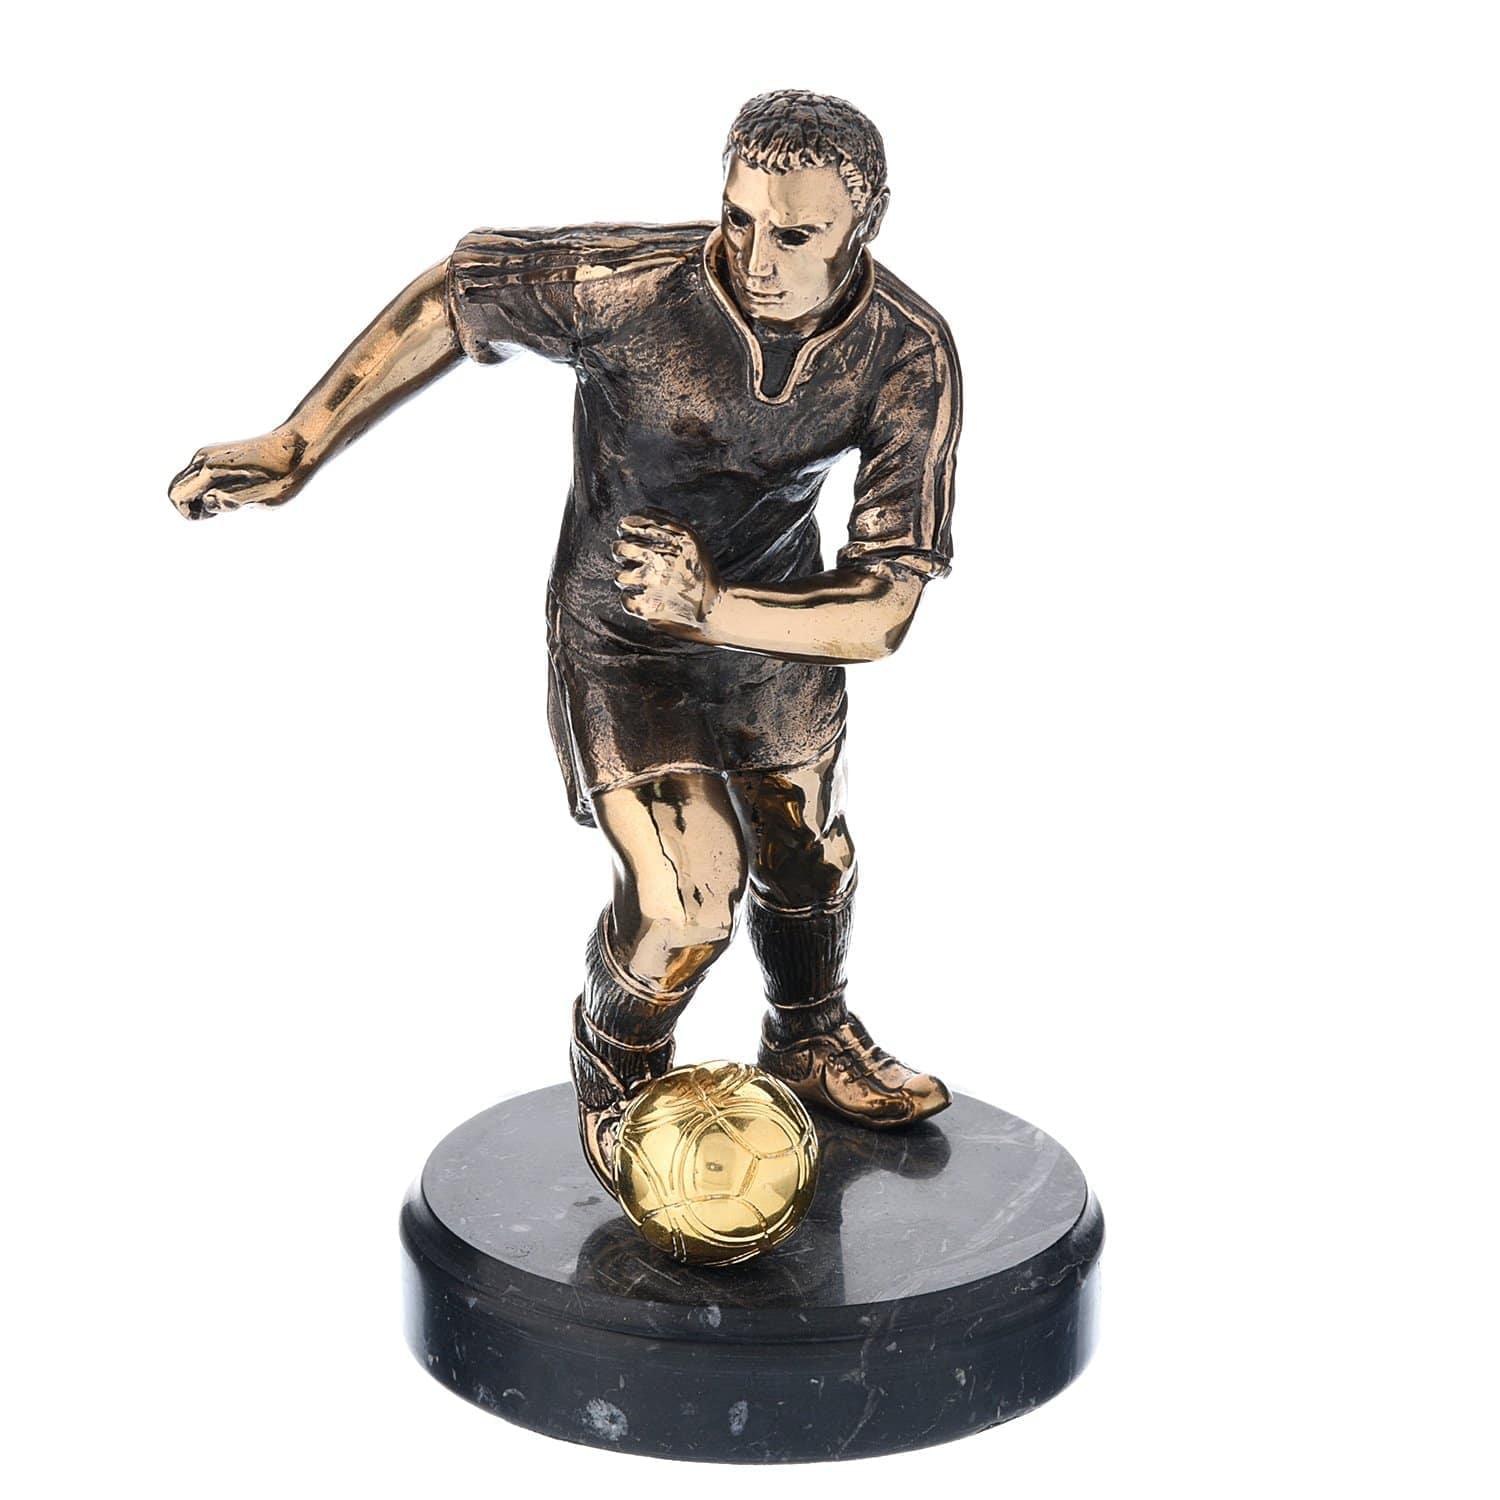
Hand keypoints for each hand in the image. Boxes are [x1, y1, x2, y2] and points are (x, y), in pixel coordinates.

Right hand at [168, 428, 307, 519]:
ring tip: (231, 500)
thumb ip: (234, 502)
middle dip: (191, 508)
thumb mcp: (266, 498)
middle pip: (174, 490)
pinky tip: (233, 490)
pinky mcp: (213, 455)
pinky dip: (205, 490)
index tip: (218, 514)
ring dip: (198, 499)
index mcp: (211, 469)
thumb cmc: (285, 477)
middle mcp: (203, 458)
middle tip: (224, 509)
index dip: (192, 515)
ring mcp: (206, 454)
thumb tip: (209, 502)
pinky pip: (195, 478)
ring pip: (183, 483)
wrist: (296, 446)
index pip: (177, 497)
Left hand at [612, 511, 721, 638]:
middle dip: (621, 551)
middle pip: (620, 549)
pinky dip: (631, 598)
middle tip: (628, 556)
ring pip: (619, 576)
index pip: (629, 524)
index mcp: (671, 538)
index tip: (625, 533)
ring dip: (626, 576)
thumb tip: (638, 512)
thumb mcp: (691, 538)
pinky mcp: (649, 606)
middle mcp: (661, 558)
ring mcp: (653, 583)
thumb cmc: (700, 569)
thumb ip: (665, 521)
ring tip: (639, 579)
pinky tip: (643, 596)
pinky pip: (625, 599)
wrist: (714, 607)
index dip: (624, 528)